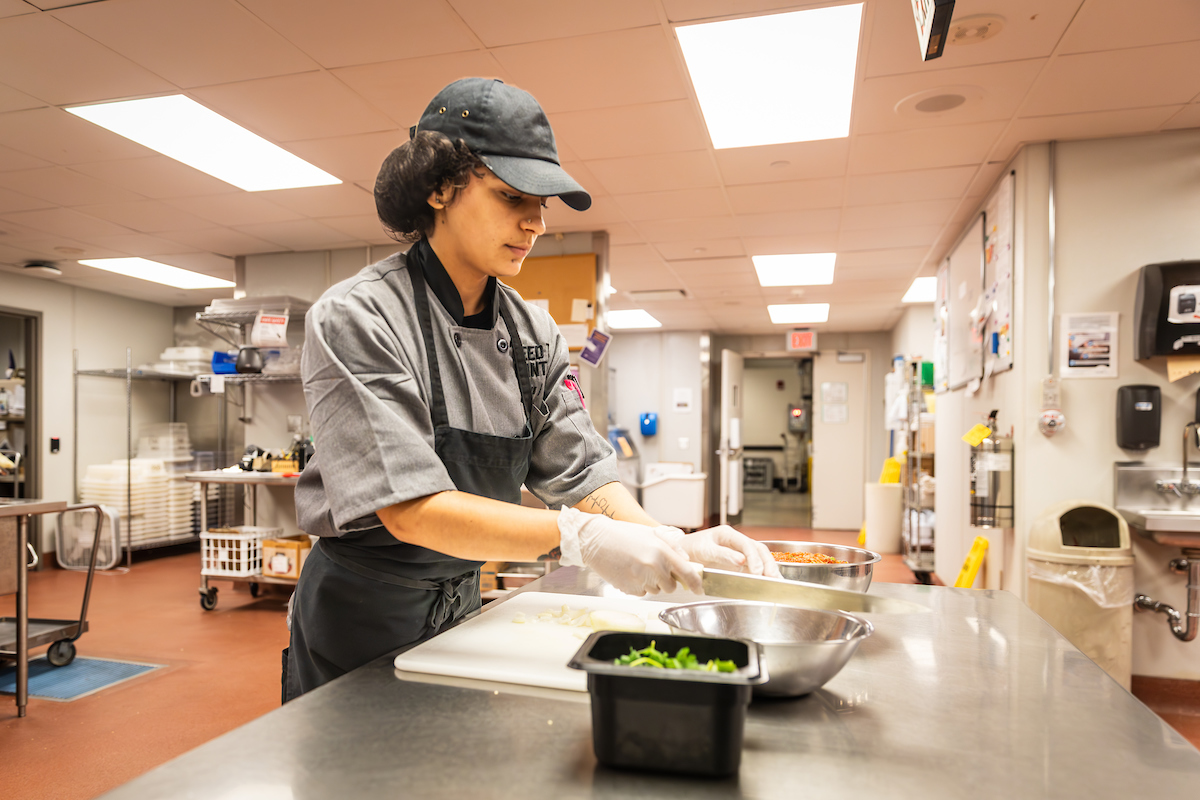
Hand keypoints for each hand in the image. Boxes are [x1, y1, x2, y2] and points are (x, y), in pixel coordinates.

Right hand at [557, 507, 700, 595]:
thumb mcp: (651, 533)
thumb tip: (686, 559)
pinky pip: (642, 592)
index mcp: (661, 551)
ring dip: (652, 583)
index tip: (698, 588)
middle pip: (671, 587)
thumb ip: (672, 546)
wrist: (595, 540)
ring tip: (638, 567)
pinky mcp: (628, 589)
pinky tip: (630, 572)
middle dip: (666, 581)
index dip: (695, 583)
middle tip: (654, 567)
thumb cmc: (623, 534)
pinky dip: (639, 586)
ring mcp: (640, 579)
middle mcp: (652, 567)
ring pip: (656, 591)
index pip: (686, 573)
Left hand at [654, 525, 780, 577]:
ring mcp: (739, 549)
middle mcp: (735, 539)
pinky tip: (772, 580)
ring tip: (776, 580)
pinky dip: (766, 571)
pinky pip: (757, 563)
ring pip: (760, 555)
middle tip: (768, 577)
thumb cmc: (690, 550)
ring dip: (769, 567)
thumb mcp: (703, 551)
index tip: (754, 571)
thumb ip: (722, 555)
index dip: (751, 557)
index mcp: (725, 534)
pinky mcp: (741, 560)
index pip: (745, 544)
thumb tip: (741, 561)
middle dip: (765, 563)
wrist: (681, 552)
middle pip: (757, 548)